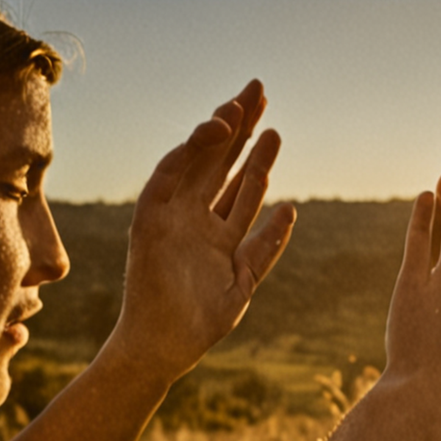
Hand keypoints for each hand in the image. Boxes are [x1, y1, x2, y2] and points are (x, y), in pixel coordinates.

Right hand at [110, 80, 295, 381]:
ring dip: (215, 134)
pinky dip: (185, 157)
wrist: (163, 349)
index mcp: (218, 232)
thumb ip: (266, 245)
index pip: (241, 182)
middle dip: (239, 127)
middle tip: (258, 91)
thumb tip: (292, 207)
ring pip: (195, 164)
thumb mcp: (245, 280)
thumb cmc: (201, 322)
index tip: (275, 128)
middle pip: (220, 162)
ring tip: (239, 106)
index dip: (258, 154)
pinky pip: (165, 181)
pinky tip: (208, 133)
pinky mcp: (148, 224)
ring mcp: (171, 218)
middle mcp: (194, 219)